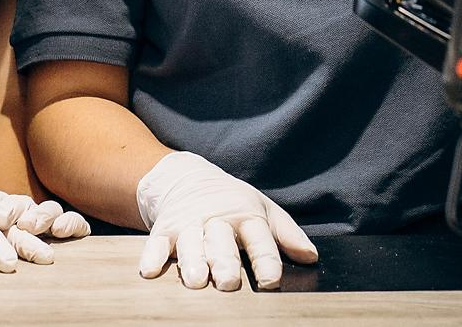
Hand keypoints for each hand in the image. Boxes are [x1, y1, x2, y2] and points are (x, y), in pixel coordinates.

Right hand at [135, 152, 317, 290]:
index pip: (259, 239)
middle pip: (221, 243)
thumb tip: (311, 257)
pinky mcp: (165, 229)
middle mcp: (217, 220)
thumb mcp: (262, 210)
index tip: (271, 280)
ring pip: (190, 244)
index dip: (266, 260)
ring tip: (195, 280)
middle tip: (228, 282)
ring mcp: (189, 224)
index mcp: (246, 216)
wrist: (187, 178)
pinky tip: (150, 270)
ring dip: (191, 261)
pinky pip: (157, 243)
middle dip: (224, 262)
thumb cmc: (232, 203)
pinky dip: (152, 255)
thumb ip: (286, 234)